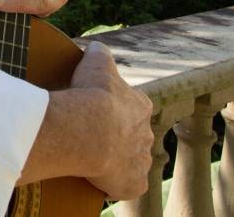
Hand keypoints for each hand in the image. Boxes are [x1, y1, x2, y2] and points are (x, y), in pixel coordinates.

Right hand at [19, 42, 153, 197]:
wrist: (87, 130)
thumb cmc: (91, 96)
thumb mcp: (94, 63)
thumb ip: (100, 53)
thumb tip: (98, 46)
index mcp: (140, 106)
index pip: (132, 106)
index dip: (114, 108)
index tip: (97, 109)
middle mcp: (146, 134)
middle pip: (132, 135)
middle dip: (117, 135)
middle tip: (91, 134)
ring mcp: (141, 161)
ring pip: (130, 161)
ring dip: (116, 160)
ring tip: (91, 157)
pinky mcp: (133, 185)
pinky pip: (127, 186)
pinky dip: (116, 185)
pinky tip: (100, 180)